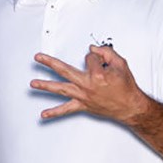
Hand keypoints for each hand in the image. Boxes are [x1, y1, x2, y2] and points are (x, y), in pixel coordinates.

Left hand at [31, 45, 151, 122]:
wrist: (130, 106)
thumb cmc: (126, 87)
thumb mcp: (121, 64)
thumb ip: (107, 53)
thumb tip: (93, 49)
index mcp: (98, 75)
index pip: (89, 58)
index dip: (95, 57)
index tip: (99, 59)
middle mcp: (87, 85)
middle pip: (64, 70)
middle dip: (50, 62)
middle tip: (39, 57)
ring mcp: (83, 96)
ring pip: (60, 89)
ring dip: (45, 85)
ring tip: (33, 83)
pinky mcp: (83, 105)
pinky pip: (66, 110)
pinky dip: (54, 112)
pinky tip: (43, 114)